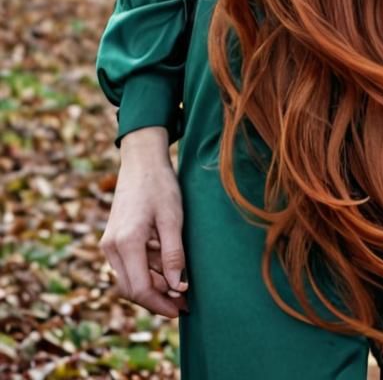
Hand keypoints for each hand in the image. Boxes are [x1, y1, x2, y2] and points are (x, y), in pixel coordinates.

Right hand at [99, 127, 189, 318]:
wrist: (141, 161)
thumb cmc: (159, 185)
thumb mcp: (173, 218)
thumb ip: (173, 254)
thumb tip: (178, 287)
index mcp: (126, 242)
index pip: (140, 288)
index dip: (160, 304)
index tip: (181, 309)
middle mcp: (112, 246)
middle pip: (132, 289)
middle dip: (157, 299)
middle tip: (183, 303)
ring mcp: (110, 243)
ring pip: (130, 279)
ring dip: (153, 286)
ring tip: (180, 287)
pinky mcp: (114, 239)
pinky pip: (129, 265)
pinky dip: (147, 272)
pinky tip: (167, 269)